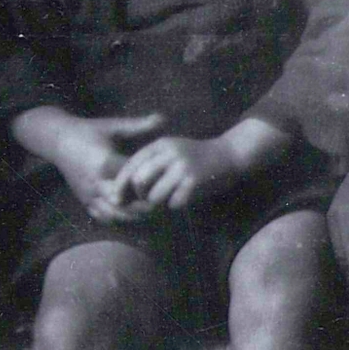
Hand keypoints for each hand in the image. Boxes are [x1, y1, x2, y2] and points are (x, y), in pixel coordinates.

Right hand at [12, 108, 164, 214]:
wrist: (57, 140)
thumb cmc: (89, 131)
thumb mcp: (113, 126)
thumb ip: (139, 125)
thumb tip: (164, 117)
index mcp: (104, 164)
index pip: (133, 180)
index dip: (151, 185)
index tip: (168, 184)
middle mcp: (94, 183)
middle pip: (124, 204)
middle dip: (144, 206)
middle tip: (164, 203)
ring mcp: (88, 194)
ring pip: (113, 215)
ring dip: (133, 216)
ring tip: (152, 211)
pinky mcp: (83, 200)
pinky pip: (102, 217)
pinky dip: (119, 219)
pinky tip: (134, 215)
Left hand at [103, 134, 245, 219]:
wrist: (231, 154)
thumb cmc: (196, 158)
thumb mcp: (171, 151)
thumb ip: (150, 164)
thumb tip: (121, 189)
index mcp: (161, 144)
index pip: (131, 165)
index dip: (120, 185)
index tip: (117, 200)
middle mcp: (170, 153)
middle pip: (139, 182)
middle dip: (140, 196)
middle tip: (148, 200)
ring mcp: (183, 167)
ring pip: (155, 196)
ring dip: (159, 203)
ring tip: (170, 198)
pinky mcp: (195, 181)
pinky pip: (174, 203)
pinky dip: (176, 205)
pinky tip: (185, 198)